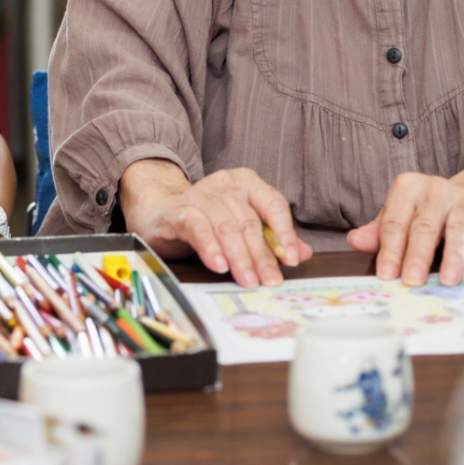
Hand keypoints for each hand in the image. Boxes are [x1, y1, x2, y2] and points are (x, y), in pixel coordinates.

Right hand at [119, 160, 312, 287]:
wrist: (160, 213)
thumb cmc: (208, 221)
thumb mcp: (243, 228)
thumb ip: (272, 239)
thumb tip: (303, 254)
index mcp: (247, 183)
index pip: (273, 204)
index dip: (285, 233)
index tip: (292, 259)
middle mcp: (225, 184)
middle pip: (250, 222)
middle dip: (261, 255)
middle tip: (269, 281)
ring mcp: (201, 194)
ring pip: (226, 228)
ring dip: (239, 257)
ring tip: (248, 280)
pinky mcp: (179, 210)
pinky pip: (198, 228)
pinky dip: (210, 248)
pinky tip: (219, 266)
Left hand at [346, 155, 463, 285]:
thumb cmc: (426, 211)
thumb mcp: (399, 216)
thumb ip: (378, 232)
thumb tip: (355, 241)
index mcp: (407, 188)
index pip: (395, 222)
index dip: (390, 250)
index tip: (387, 275)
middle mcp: (434, 188)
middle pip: (422, 226)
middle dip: (416, 255)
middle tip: (411, 281)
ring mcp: (461, 197)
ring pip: (455, 227)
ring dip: (452, 255)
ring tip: (447, 280)